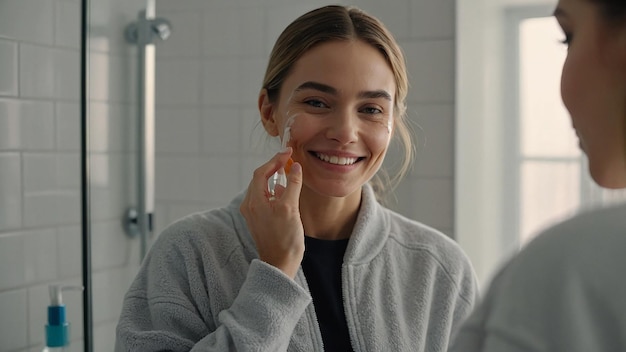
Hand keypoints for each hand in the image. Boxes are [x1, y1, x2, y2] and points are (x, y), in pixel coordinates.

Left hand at [240, 148, 303, 278]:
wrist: (279, 264)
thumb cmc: (285, 239)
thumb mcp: (291, 208)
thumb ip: (292, 184)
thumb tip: (294, 166)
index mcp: (254, 201)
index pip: (262, 172)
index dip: (275, 159)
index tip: (288, 151)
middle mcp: (250, 205)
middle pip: (260, 178)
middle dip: (273, 167)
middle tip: (288, 158)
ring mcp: (253, 213)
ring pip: (262, 187)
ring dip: (274, 177)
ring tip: (287, 171)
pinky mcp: (259, 219)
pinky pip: (265, 198)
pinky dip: (274, 190)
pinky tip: (284, 191)